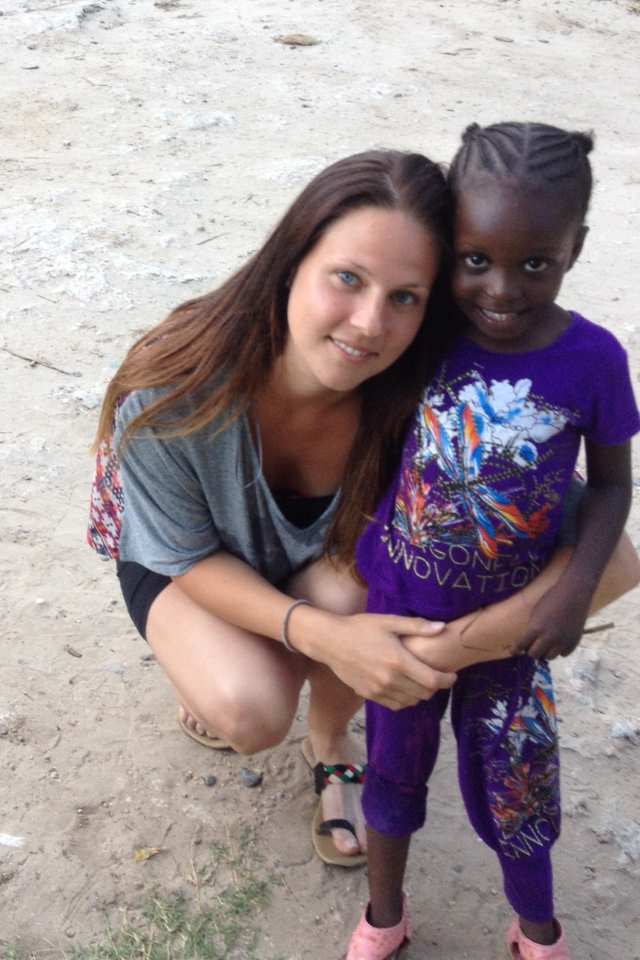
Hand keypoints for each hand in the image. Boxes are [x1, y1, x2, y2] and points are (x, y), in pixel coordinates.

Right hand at [299, 610, 456, 710]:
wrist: (330, 641)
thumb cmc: (360, 627)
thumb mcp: (388, 621)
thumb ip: (416, 626)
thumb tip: (442, 628)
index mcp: (398, 661)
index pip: (432, 680)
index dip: (447, 681)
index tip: (451, 675)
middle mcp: (390, 679)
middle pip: (424, 694)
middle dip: (435, 687)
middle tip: (437, 676)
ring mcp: (378, 690)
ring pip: (411, 702)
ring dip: (420, 694)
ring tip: (421, 681)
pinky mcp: (369, 695)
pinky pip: (395, 705)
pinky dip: (405, 700)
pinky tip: (404, 688)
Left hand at [512, 580, 591, 659]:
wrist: (574, 594)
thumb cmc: (551, 599)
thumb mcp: (536, 612)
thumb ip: (532, 628)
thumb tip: (528, 642)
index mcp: (536, 628)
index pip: (521, 645)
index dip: (515, 649)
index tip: (512, 652)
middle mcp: (549, 638)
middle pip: (535, 654)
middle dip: (531, 650)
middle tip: (532, 645)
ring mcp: (563, 642)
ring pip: (549, 657)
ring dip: (545, 652)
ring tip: (547, 644)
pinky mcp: (574, 642)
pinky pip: (563, 654)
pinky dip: (560, 650)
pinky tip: (559, 642)